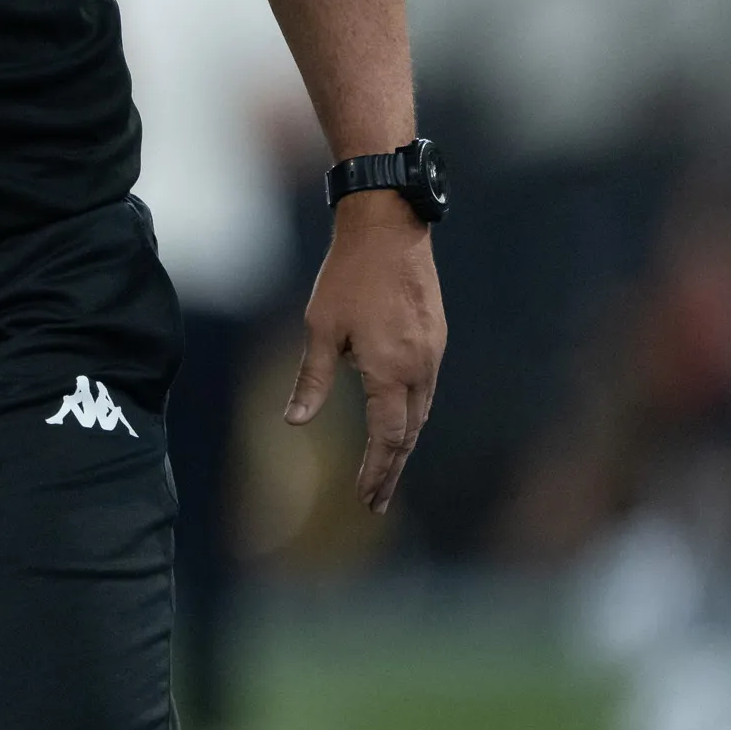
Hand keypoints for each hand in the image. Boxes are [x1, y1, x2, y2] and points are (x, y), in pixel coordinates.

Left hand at [285, 190, 444, 512]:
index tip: (366, 498)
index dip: (377, 470)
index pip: (388, 437)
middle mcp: (420, 368)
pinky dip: (412, 413)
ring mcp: (433, 353)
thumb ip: (313, 379)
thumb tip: (294, 421)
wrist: (389, 229)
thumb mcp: (320, 328)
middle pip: (409, 433)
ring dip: (404, 443)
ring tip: (387, 469)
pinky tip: (399, 419)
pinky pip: (426, 388)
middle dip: (392, 468)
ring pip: (421, 412)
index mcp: (391, 370)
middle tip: (376, 500)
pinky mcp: (436, 338)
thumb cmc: (348, 277)